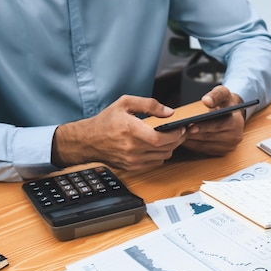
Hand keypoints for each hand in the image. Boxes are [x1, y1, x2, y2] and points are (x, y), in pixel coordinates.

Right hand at [52, 95, 186, 170]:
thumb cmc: (106, 121)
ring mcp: (133, 160)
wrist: (88, 141)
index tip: (181, 128)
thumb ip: (149, 104)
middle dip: (178, 140)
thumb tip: (168, 112)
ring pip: (163, 157)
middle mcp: (132, 148)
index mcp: (131, 130)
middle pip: (166, 148)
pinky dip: (161, 155)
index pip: (160, 138)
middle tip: (181, 132)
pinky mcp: (133, 167)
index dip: (175, 134)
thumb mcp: (125, 103)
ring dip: (171, 148)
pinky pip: (156, 163)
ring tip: (171, 138)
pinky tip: (159, 146)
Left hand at [182, 85, 245, 155]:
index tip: (190, 126)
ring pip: (205, 145)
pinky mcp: (222, 152)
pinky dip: (193, 145)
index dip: (203, 127)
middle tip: (178, 131)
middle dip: (193, 134)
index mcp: (236, 122)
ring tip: (178, 135)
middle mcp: (235, 137)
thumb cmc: (226, 103)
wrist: (234, 114)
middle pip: (210, 137)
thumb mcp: (223, 93)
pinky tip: (184, 140)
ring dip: (191, 141)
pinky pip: (204, 150)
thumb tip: (206, 100)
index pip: (218, 126)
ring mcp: (229, 147)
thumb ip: (215, 95)